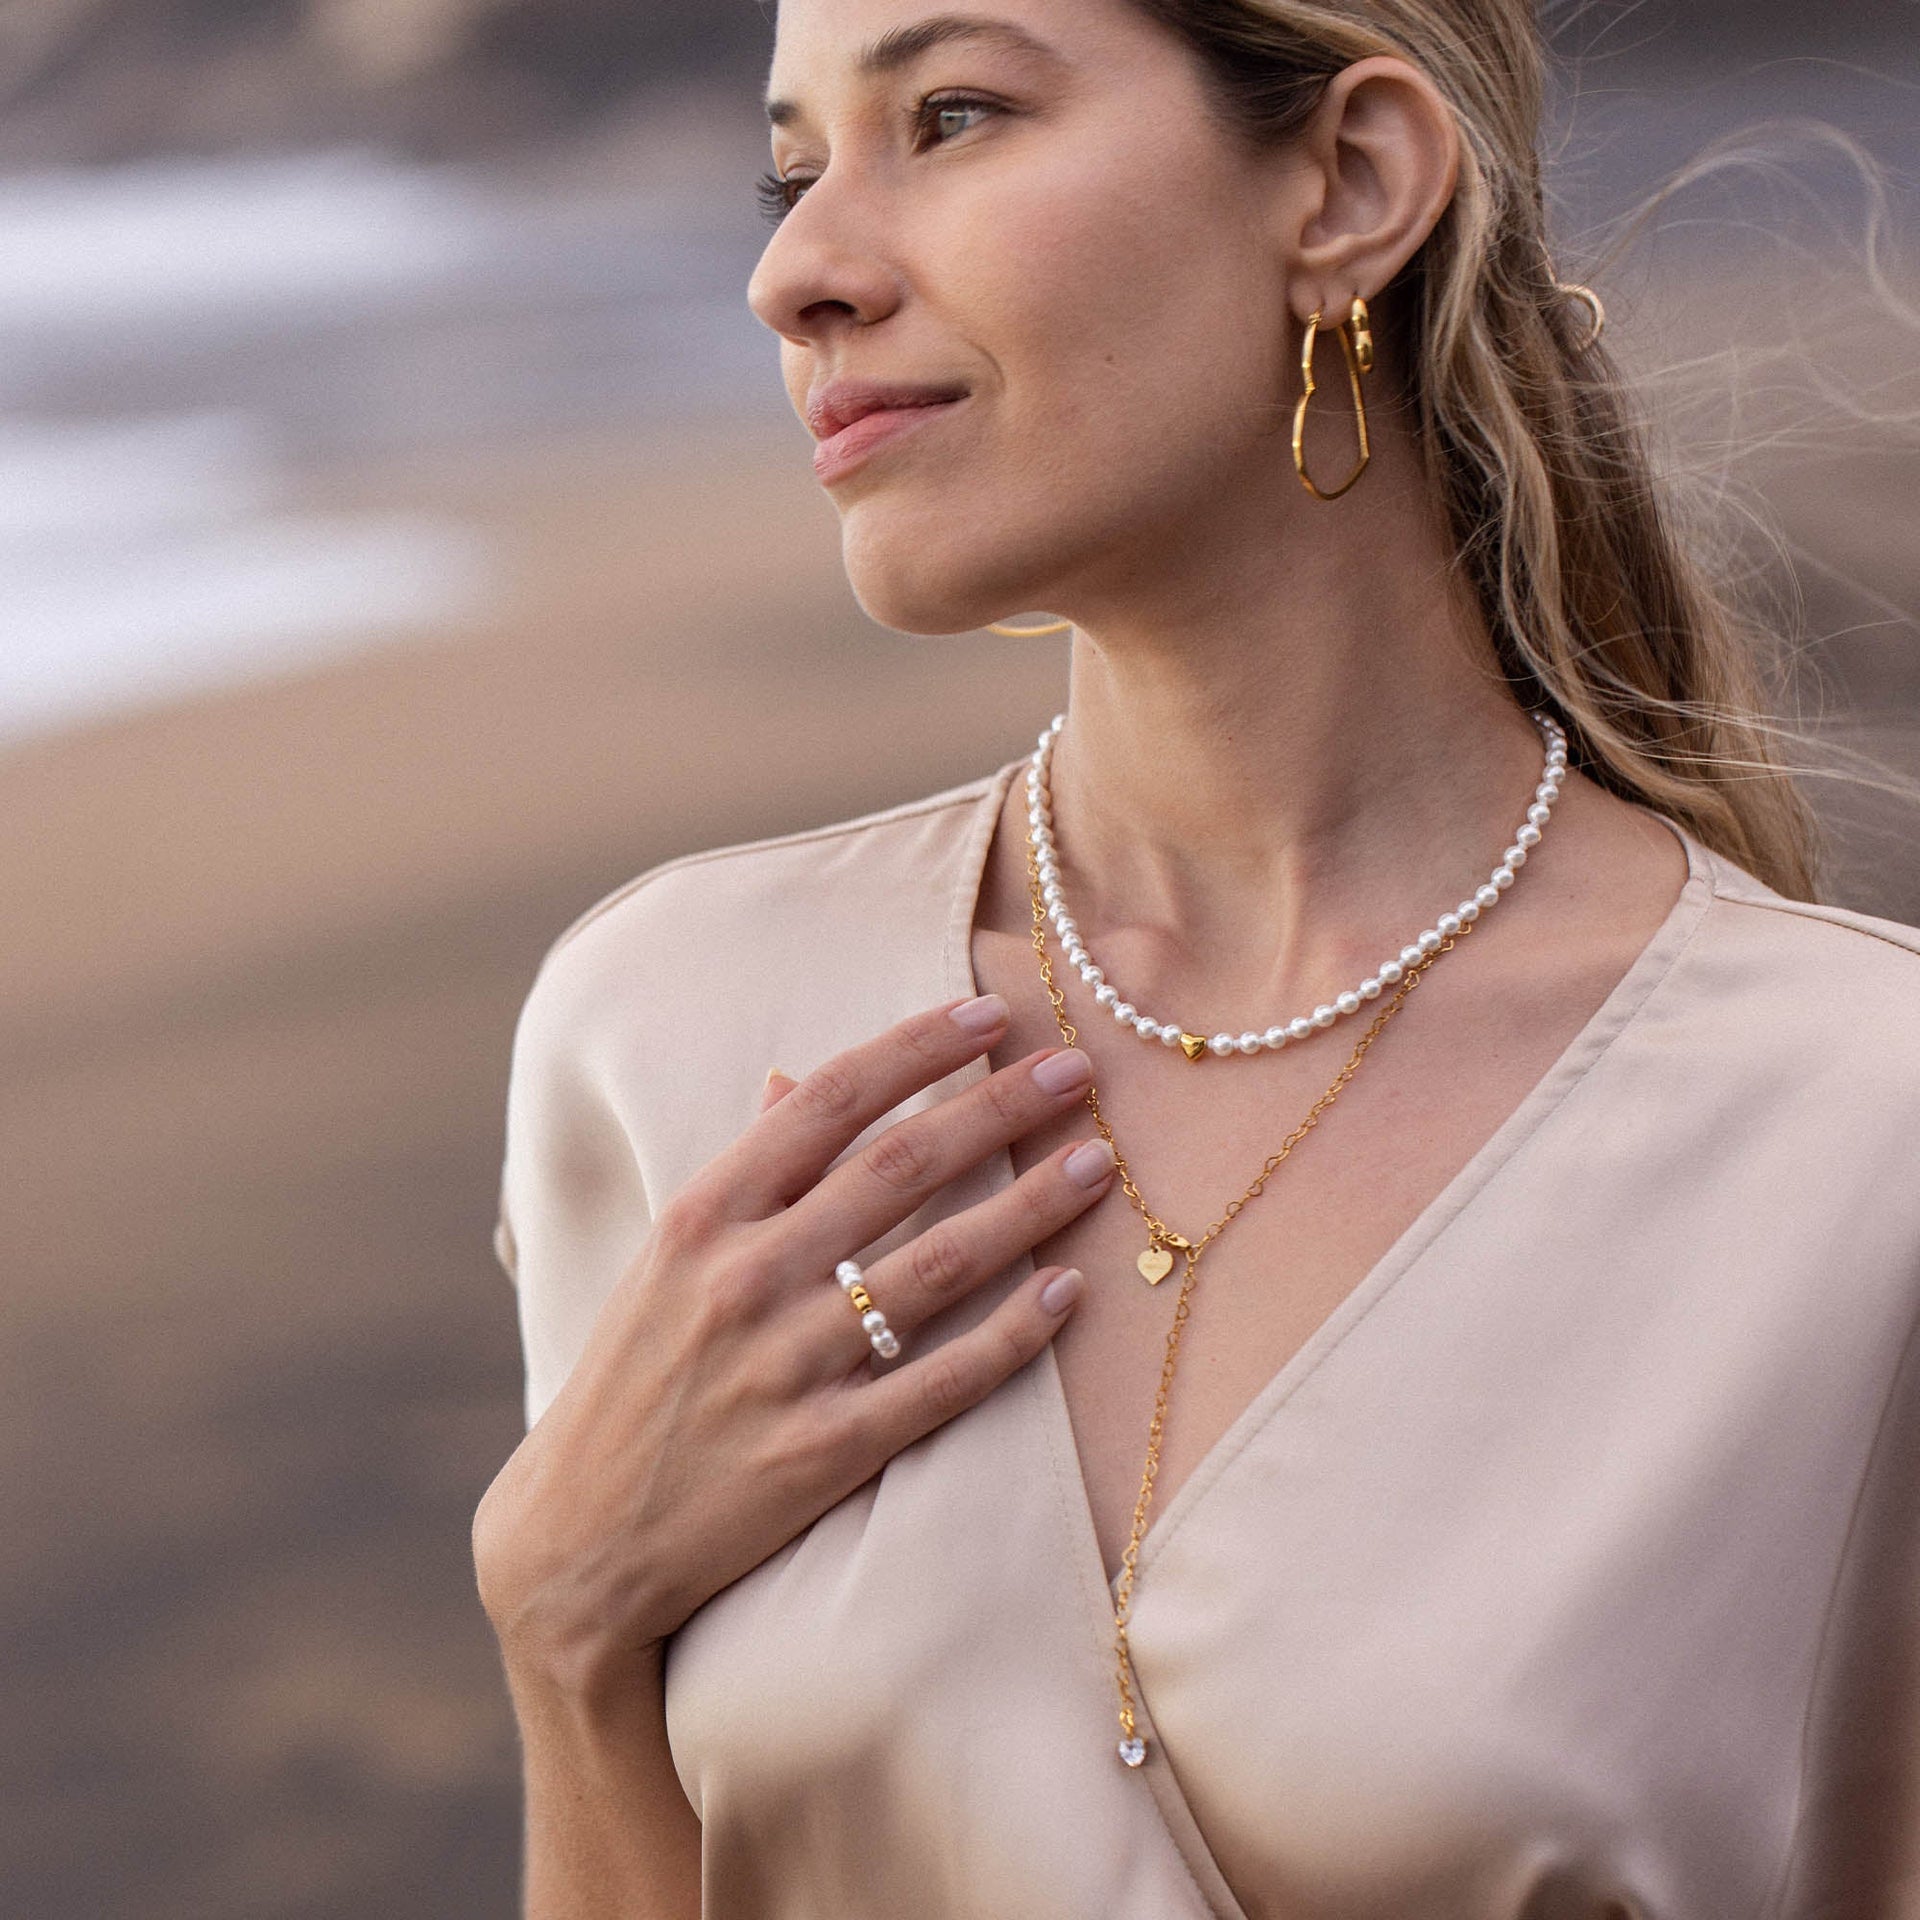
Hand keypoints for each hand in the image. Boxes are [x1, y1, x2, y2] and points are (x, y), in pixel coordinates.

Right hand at [472, 993, 1114, 1705]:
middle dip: (998, 1107)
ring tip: (1098, 1163)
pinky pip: (946, 1379)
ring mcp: (790, 1366)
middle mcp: (746, 1278)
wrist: (580, 1540)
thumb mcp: (666, 1261)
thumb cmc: (633, 1378)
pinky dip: (1014, 1332)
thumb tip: (794, 1080)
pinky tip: (1067, 1290)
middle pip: (900, 1167)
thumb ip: (741, 1172)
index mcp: (703, 1216)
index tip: (989, 1015)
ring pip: (940, 1264)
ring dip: (1032, 1205)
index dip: (916, 1048)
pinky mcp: (828, 1452)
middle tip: (1075, 1071)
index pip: (828, 1102)